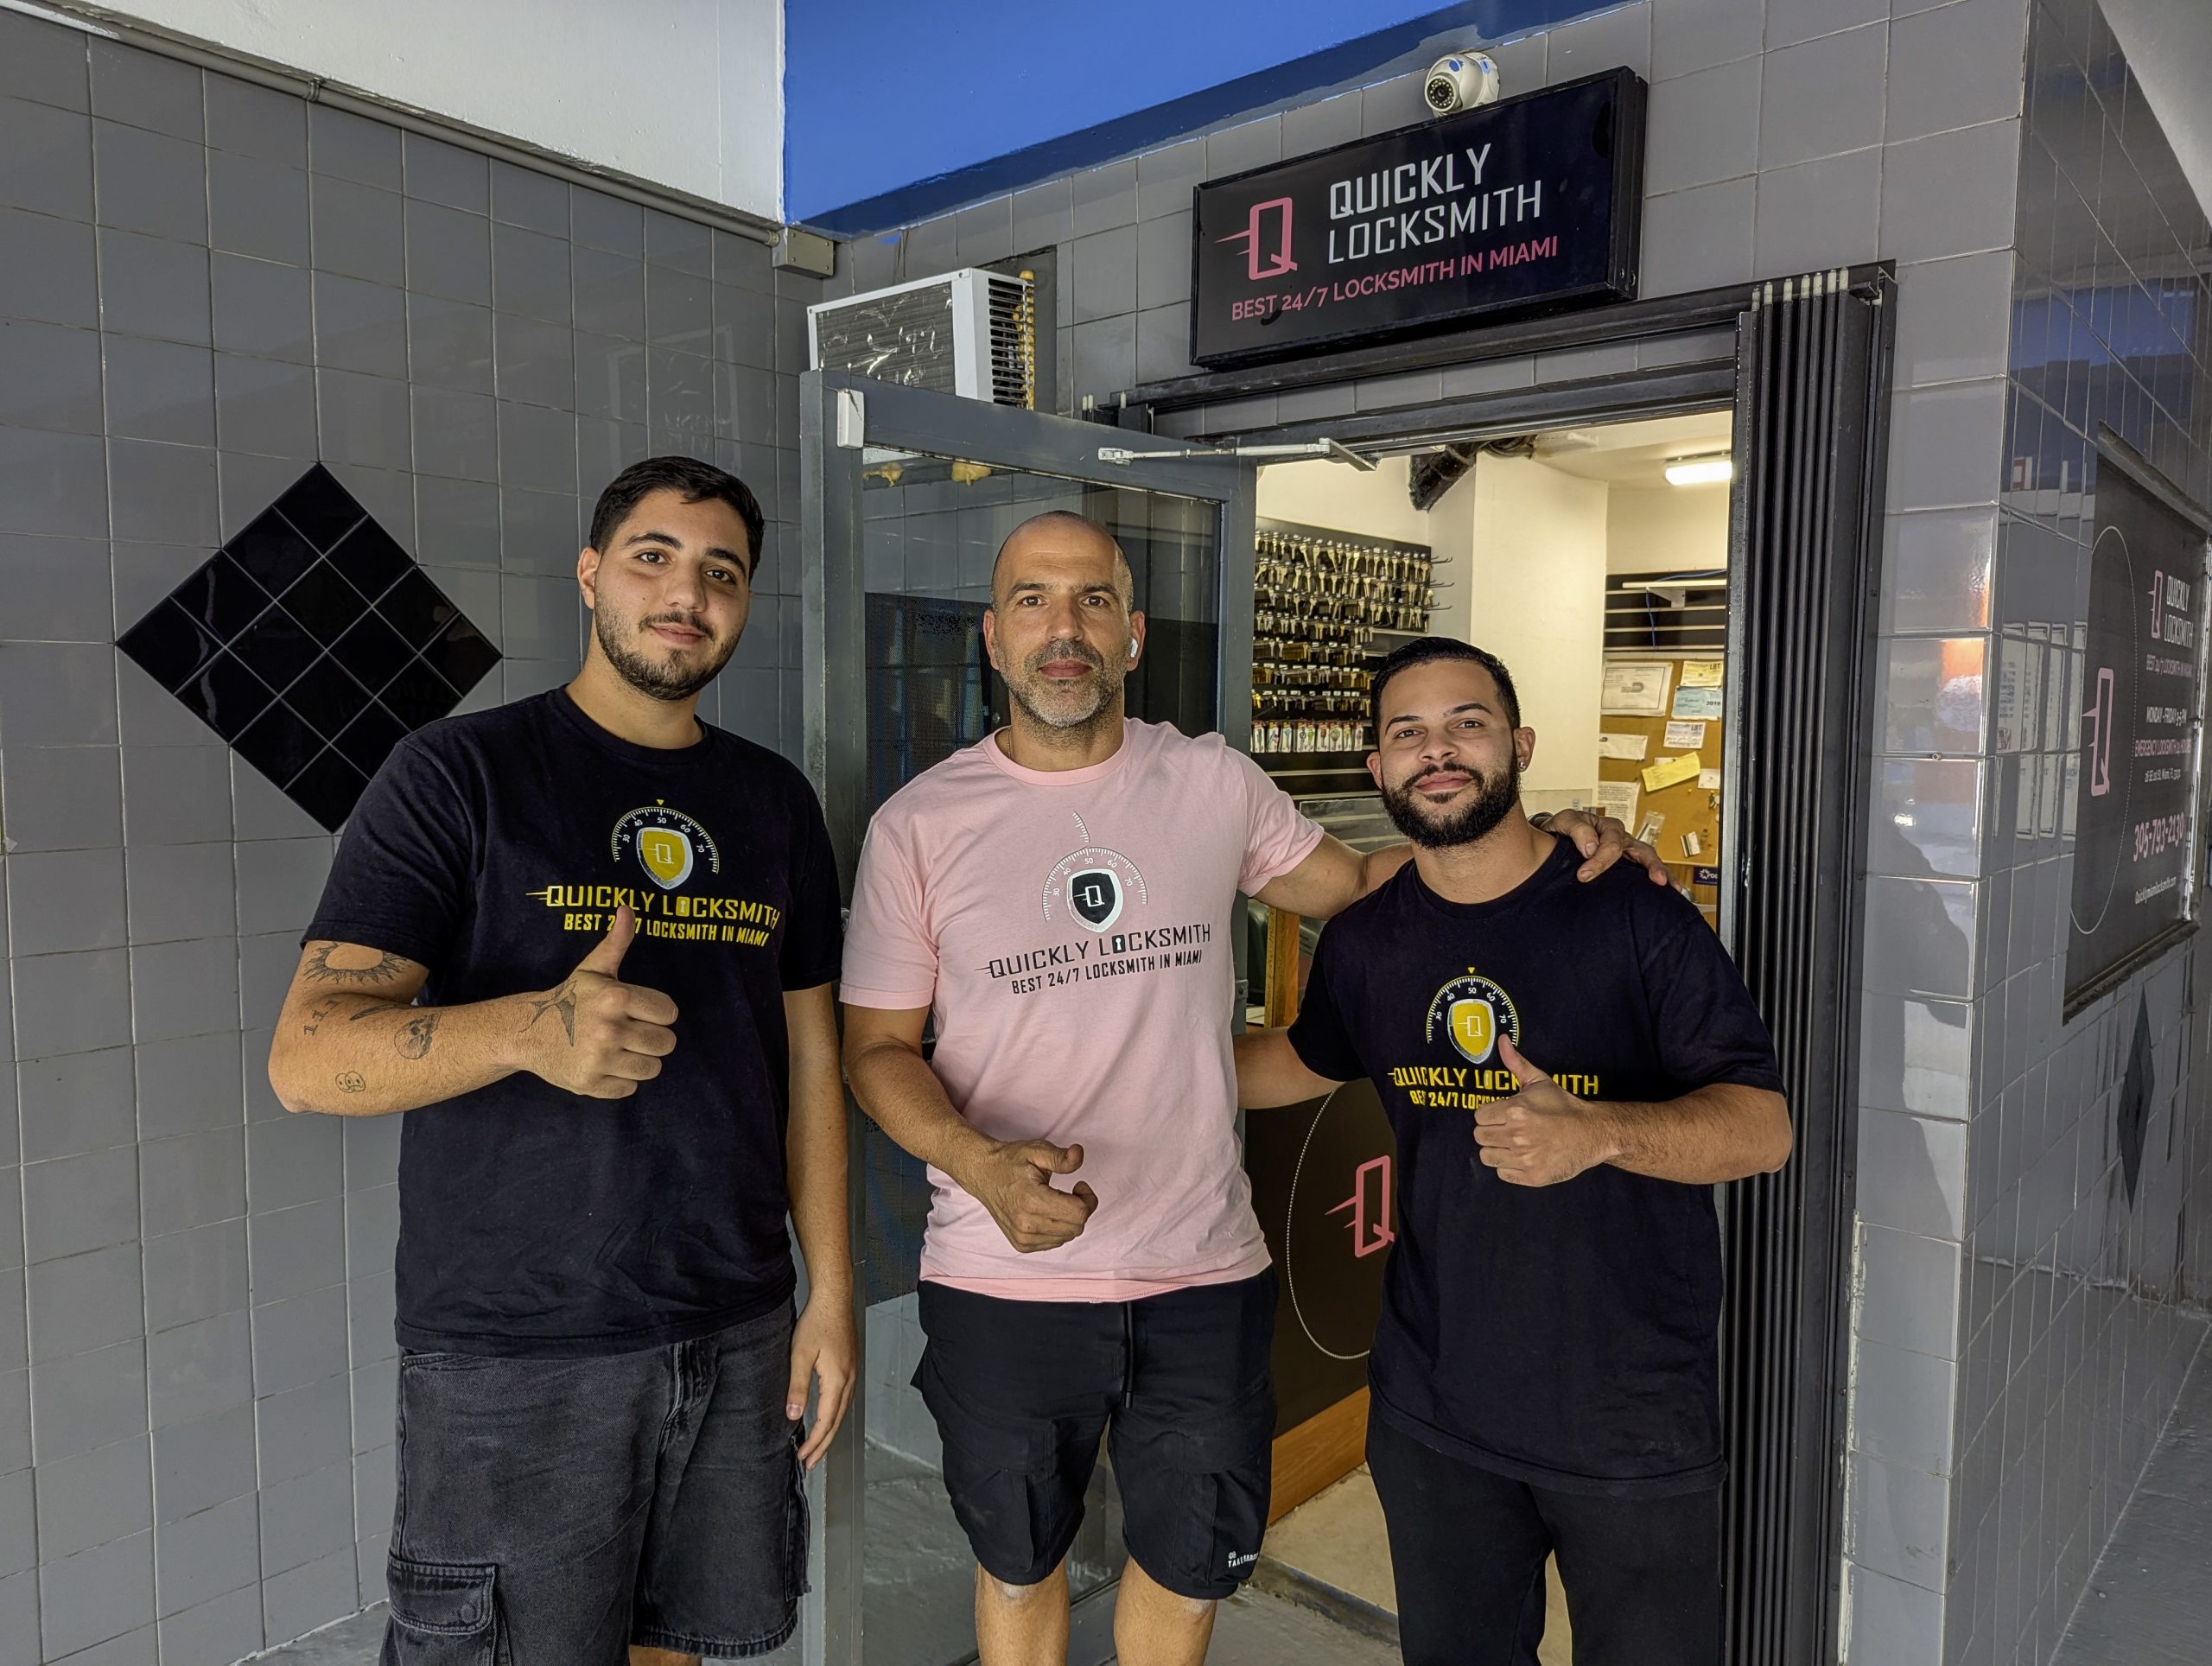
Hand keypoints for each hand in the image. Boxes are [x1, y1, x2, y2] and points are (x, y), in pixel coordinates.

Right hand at [516, 906, 679, 1098]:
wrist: (527, 1031)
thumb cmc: (570, 998)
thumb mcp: (594, 969)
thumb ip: (617, 942)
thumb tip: (627, 908)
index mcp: (616, 997)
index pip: (669, 1013)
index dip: (659, 1013)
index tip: (642, 1013)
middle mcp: (610, 1029)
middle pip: (666, 1043)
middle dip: (653, 1038)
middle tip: (632, 1033)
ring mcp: (600, 1059)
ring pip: (652, 1068)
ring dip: (641, 1061)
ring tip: (622, 1050)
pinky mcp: (590, 1083)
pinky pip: (630, 1089)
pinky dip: (621, 1081)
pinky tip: (606, 1066)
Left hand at [786, 1290, 856, 1469]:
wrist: (834, 1299)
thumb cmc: (818, 1322)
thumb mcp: (800, 1355)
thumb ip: (797, 1387)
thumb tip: (794, 1415)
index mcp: (837, 1381)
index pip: (826, 1422)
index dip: (814, 1443)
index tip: (803, 1457)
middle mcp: (848, 1380)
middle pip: (837, 1422)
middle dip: (823, 1445)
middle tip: (811, 1462)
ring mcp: (851, 1373)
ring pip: (842, 1412)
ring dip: (829, 1432)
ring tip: (818, 1446)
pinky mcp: (849, 1366)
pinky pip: (844, 1399)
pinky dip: (835, 1416)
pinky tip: (827, 1416)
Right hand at [955, 1138, 1098, 1252]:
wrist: (983, 1174)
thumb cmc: (1010, 1161)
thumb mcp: (1036, 1151)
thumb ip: (1060, 1157)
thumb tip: (1078, 1154)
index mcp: (1032, 1201)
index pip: (1079, 1214)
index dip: (1088, 1199)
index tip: (1079, 1186)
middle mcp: (1027, 1225)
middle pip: (1076, 1227)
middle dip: (1081, 1208)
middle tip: (1071, 1192)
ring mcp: (1023, 1238)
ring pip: (1067, 1237)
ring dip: (1069, 1220)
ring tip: (1056, 1200)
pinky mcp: (1021, 1245)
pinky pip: (1054, 1243)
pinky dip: (1058, 1229)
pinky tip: (1047, 1212)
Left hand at [1473, 1036, 1616, 1186]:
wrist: (1592, 1133)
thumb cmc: (1563, 1106)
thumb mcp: (1540, 1081)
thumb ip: (1516, 1063)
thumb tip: (1501, 1040)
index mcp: (1515, 1110)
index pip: (1479, 1116)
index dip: (1489, 1115)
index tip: (1502, 1115)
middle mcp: (1517, 1135)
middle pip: (1480, 1137)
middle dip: (1491, 1132)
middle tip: (1507, 1129)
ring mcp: (1524, 1158)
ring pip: (1487, 1157)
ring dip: (1497, 1150)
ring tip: (1513, 1144)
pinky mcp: (1532, 1177)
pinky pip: (1502, 1173)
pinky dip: (1509, 1167)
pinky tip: (1523, 1157)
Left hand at [1544, 808, 1670, 885]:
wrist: (1554, 838)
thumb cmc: (1562, 829)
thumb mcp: (1565, 821)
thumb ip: (1577, 829)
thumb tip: (1591, 847)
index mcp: (1609, 828)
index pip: (1612, 845)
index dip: (1599, 861)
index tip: (1583, 875)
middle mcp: (1623, 839)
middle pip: (1642, 852)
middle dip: (1651, 866)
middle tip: (1657, 880)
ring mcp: (1627, 853)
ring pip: (1649, 861)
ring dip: (1661, 873)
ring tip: (1673, 888)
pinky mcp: (1626, 866)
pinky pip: (1644, 872)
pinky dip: (1658, 879)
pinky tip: (1669, 893)